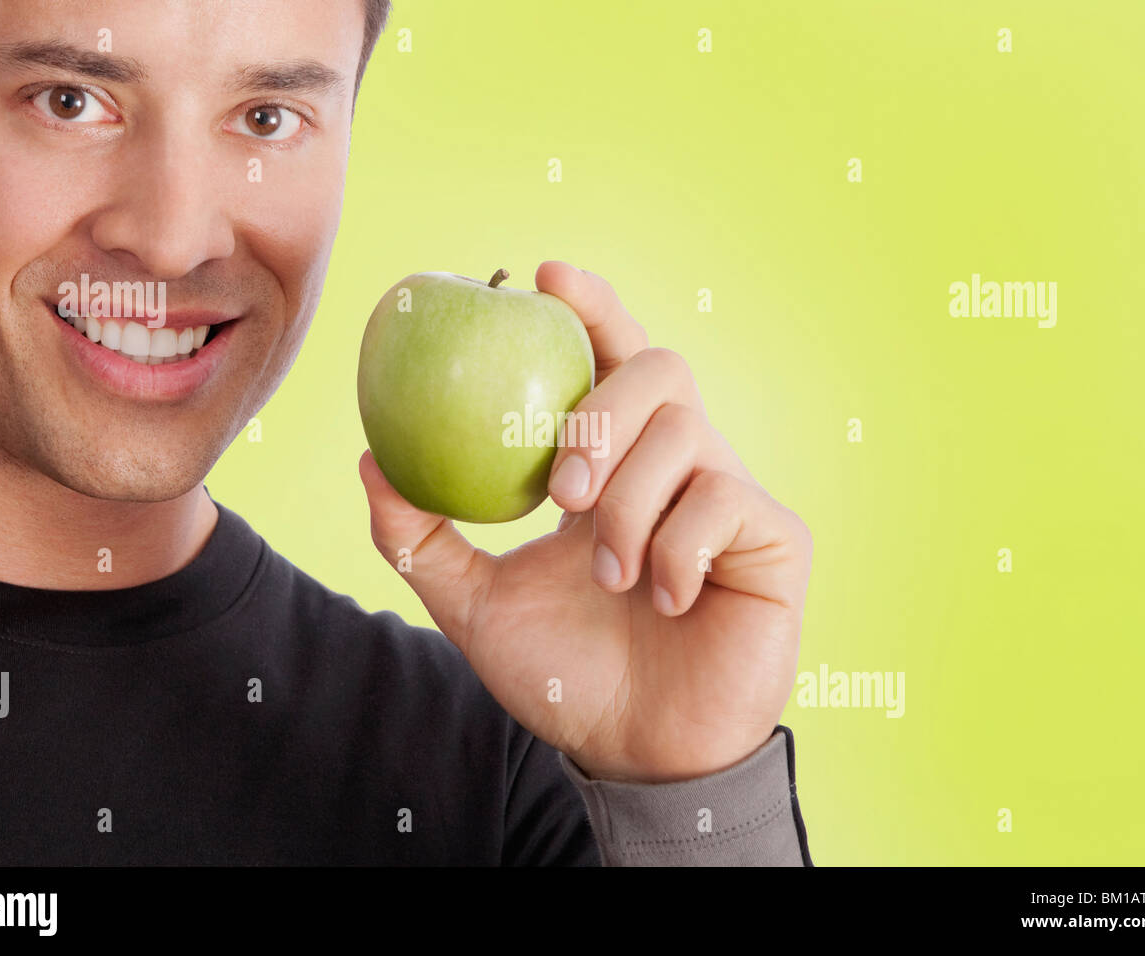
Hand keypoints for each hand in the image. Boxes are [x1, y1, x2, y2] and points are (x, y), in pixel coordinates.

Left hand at [358, 261, 811, 782]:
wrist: (635, 750)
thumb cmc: (563, 672)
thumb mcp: (473, 604)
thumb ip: (421, 537)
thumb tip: (369, 461)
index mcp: (615, 465)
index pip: (612, 359)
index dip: (592, 306)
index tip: (544, 274)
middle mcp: (678, 465)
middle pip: (661, 369)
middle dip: (604, 414)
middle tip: (561, 491)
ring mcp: (730, 496)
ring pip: (690, 433)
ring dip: (631, 506)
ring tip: (609, 576)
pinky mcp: (775, 537)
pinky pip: (727, 500)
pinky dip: (679, 550)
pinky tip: (665, 600)